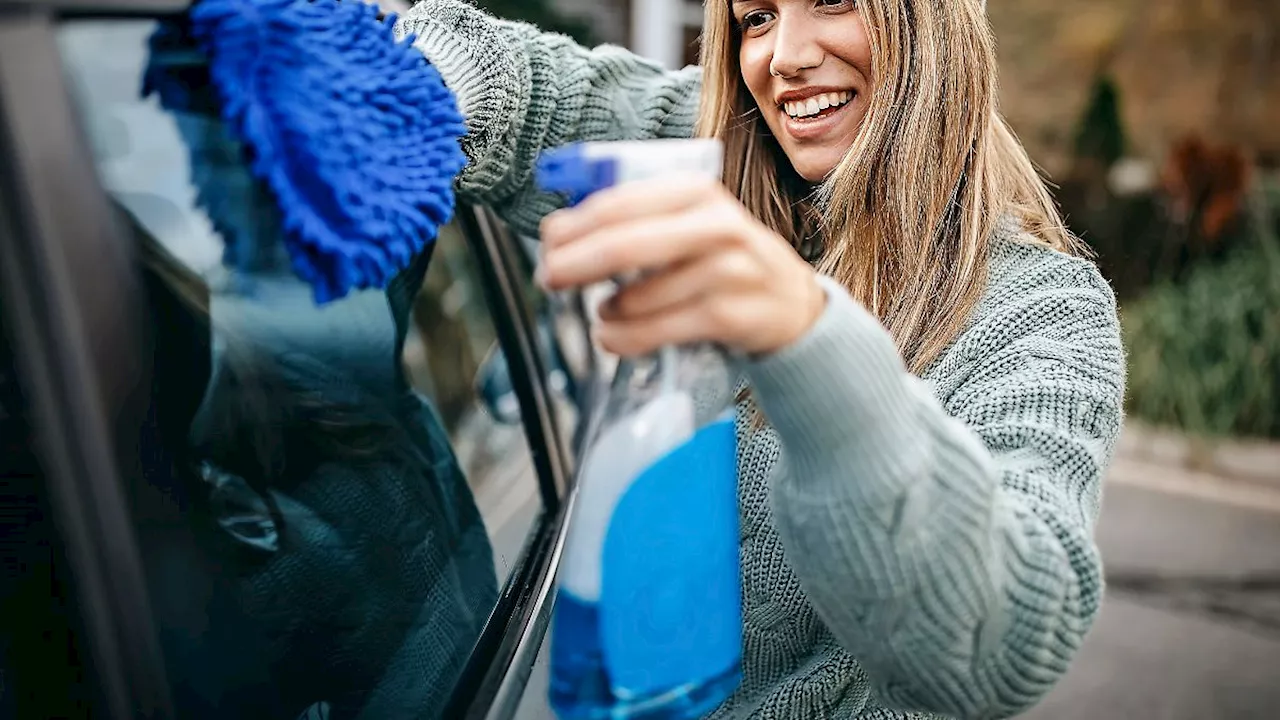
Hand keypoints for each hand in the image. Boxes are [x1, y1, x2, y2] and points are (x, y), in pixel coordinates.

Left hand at [537, 177, 825, 356]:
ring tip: (605, 313)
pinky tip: (613, 336)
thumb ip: (633, 218)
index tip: (547, 243)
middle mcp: (714, 225)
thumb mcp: (688, 220)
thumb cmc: (721, 260)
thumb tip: (559, 233)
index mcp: (695, 191)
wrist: (788, 302)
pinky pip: (654, 332)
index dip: (573, 226)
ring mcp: (726, 271)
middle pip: (623, 246)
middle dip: (574, 265)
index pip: (618, 204)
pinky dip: (622, 339)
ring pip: (635, 298)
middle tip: (548, 278)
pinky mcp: (728, 316)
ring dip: (605, 311)